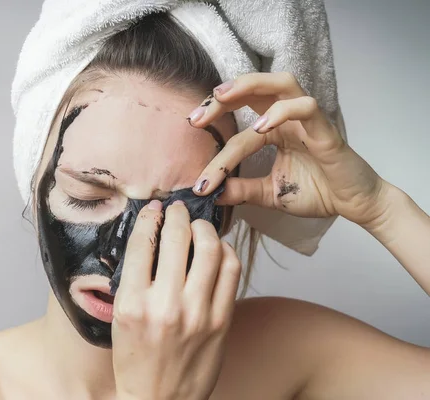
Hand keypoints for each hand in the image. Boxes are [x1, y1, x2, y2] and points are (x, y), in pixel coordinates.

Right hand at [112, 200, 240, 399]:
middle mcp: (165, 306)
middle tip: (177, 208)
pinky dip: (225, 251)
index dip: (150, 217)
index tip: (154, 209)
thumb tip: (152, 238)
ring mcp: (197, 313)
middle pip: (177, 238)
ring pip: (209, 249)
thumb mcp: (120, 318)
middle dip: (177, 214)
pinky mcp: (221, 321)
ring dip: (204, 227)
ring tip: (198, 225)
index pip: (143, 243)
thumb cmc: (136, 360)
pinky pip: (230, 271)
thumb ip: (135, 279)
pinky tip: (217, 248)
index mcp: (132, 304)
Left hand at [188, 72, 388, 227]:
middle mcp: (287, 118)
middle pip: (254, 87)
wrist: (352, 204)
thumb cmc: (315, 192)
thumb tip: (208, 193)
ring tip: (221, 96)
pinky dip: (282, 112)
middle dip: (222, 96)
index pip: (237, 121)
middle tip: (196, 116)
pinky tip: (261, 127)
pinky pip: (306, 107)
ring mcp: (307, 120)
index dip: (213, 130)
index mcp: (273, 128)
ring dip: (249, 85)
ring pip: (281, 83)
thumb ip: (240, 190)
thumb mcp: (267, 194)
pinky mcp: (325, 130)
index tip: (191, 151)